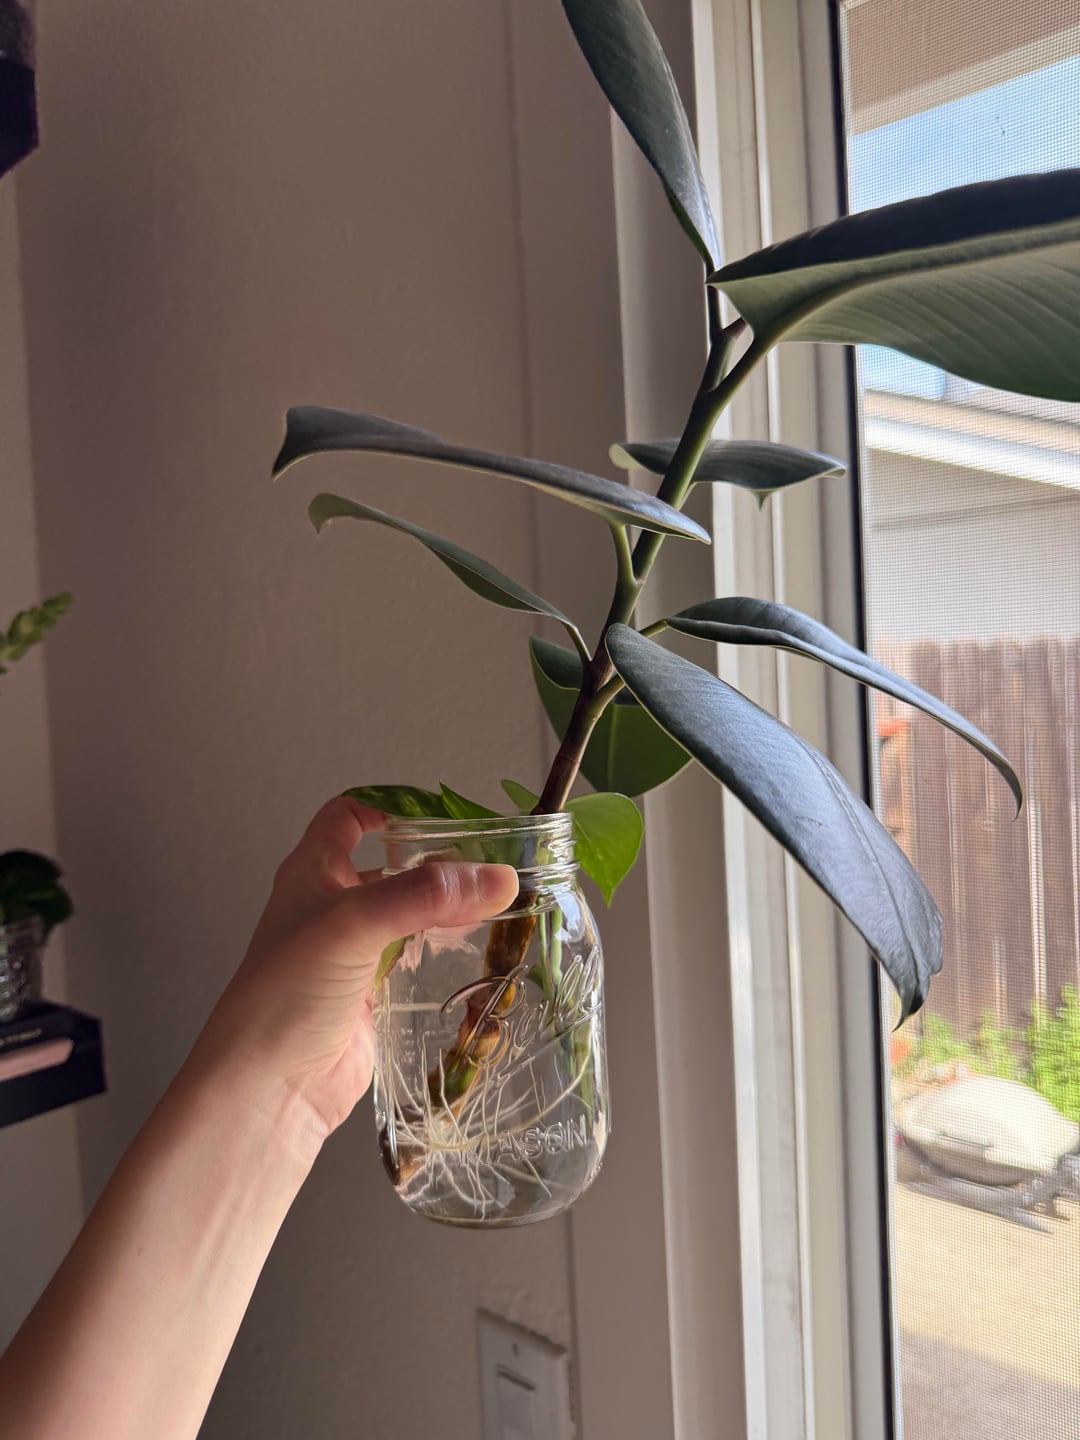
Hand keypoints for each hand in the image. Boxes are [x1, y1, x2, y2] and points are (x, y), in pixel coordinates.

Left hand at [192, 795, 518, 1138]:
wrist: (269, 1087)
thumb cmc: (286, 995)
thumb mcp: (354, 924)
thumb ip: (426, 896)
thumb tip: (497, 876)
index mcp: (313, 870)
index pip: (349, 814)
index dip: (390, 805)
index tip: (443, 813)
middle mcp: (331, 905)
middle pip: (392, 865)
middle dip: (437, 861)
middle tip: (490, 862)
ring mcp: (352, 952)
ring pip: (408, 914)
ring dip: (447, 908)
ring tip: (497, 904)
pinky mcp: (372, 995)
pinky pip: (415, 960)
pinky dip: (444, 951)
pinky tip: (474, 951)